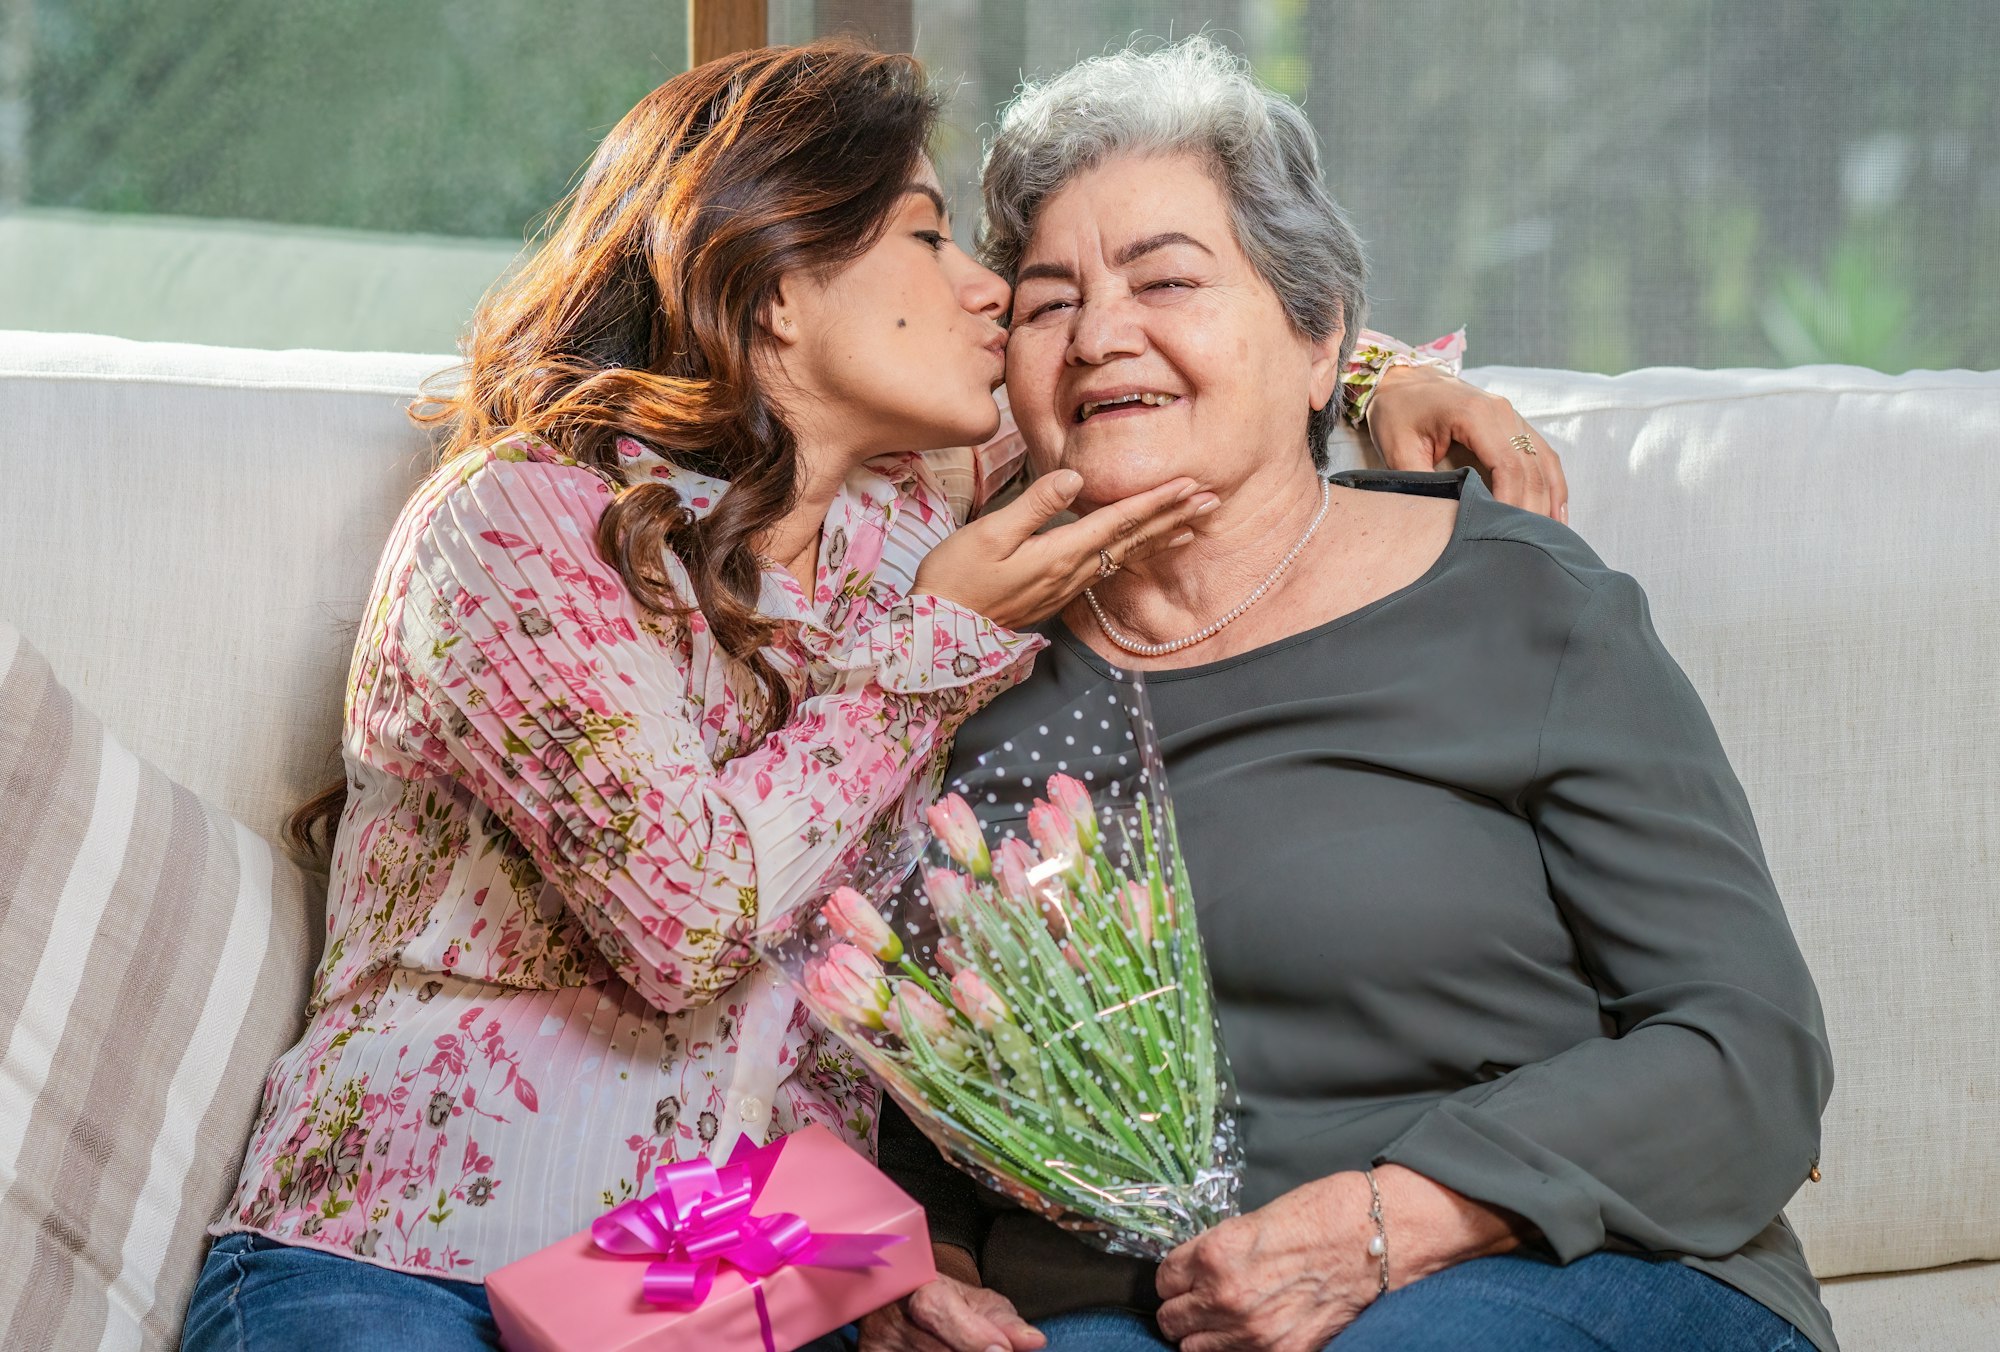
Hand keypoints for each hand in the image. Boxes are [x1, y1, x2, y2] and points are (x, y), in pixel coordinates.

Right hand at [857, 1245, 1044, 1351]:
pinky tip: (946, 1350)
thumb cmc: (946, 1301)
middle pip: (935, 1349)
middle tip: (996, 1350)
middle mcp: (889, 1313)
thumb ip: (1005, 1323)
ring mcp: (877, 1343)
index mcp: (916, 1284)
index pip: (937, 1308)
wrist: (903, 1302)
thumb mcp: (978, 1303)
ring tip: (967, 1347)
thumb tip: (1034, 1342)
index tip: (1001, 1350)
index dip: (971, 1334)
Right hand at [916, 470, 1218, 631]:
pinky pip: (1109, 567)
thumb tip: (1074, 477)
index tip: (1190, 485)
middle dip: (1173, 517)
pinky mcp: (1057, 591)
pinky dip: (1135, 552)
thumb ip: (1034, 505)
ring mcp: (1067, 585)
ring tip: (1194, 524)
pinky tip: (1143, 548)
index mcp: (1060, 553)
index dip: (1157, 501)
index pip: (1119, 521)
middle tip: (1211, 500)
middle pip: (1133, 539)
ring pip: (1126, 554)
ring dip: (1161, 536)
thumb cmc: (956, 578)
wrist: (939, 630)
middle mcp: (1073, 571)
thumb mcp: (989, 534)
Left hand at [1155, 1173, 1372, 1351]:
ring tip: (1223, 1318)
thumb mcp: (1252, 1221)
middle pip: (1172, 1318)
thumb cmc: (1322, 1217)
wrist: (1374, 1238)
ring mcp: (1252, 1332)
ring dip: (1204, 1333)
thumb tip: (1194, 1270)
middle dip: (1183, 1307)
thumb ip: (1217, 1250)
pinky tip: (1250, 1329)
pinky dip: (1235, 1348)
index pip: (1165, 1279)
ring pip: (1194, 1347)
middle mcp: (1226, 1297)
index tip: (1184, 1278)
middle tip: (1198, 1299)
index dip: (1175, 1277)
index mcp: (1215, 1254)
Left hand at [1366, 363, 1568, 522]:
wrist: (1402, 380)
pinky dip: (1552, 484)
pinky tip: (1557, 512)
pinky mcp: (1515, 424)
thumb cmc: (1397, 412)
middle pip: (1531, 469)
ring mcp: (1513, 416)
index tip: (1506, 534)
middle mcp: (1503, 412)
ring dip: (1549, 501)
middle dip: (1532, 510)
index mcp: (1476, 415)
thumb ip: (1419, 480)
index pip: (1509, 467)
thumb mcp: (1398, 447)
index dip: (1513, 504)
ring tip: (1549, 538)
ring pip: (1544, 463)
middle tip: (1528, 547)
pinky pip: (1543, 455)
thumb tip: (1440, 518)